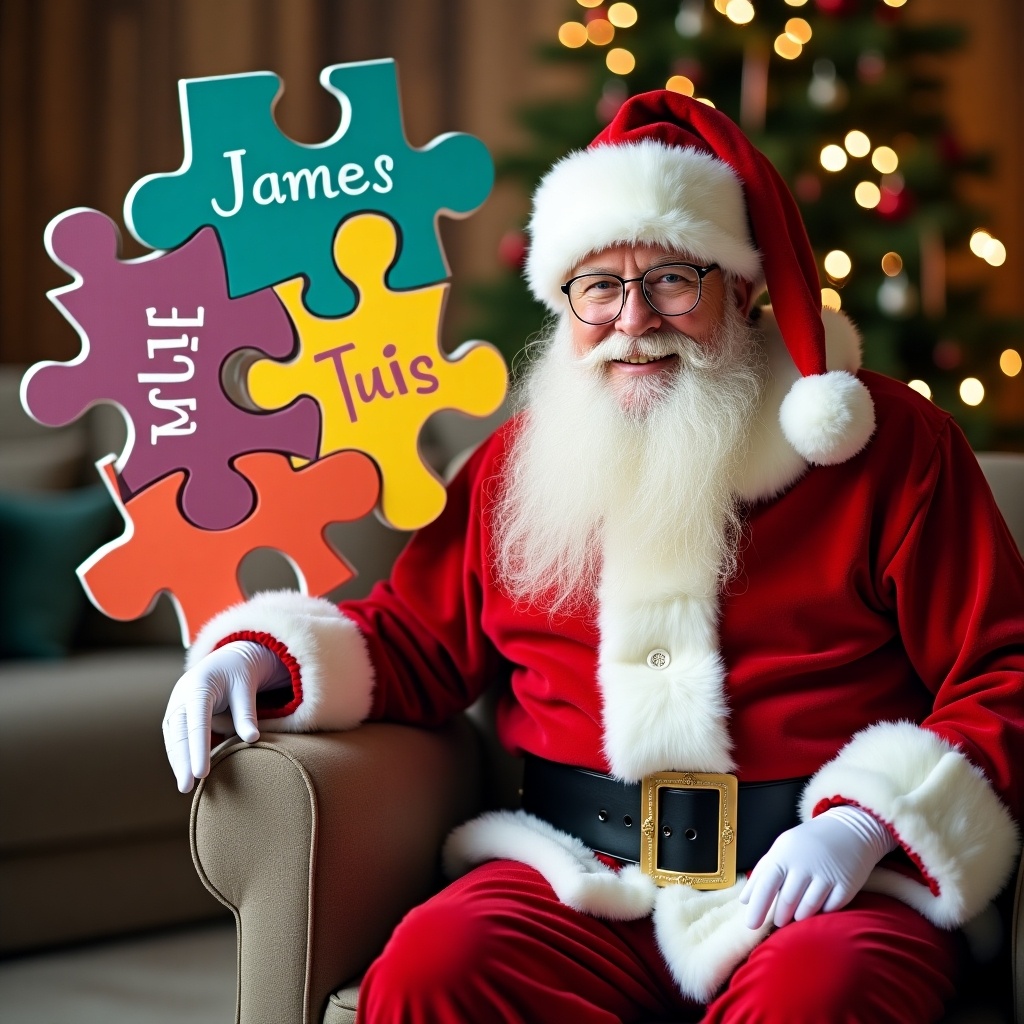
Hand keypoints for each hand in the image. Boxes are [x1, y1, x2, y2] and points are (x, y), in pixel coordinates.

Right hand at [163, 640, 289, 793]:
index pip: (197, 722)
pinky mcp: (177, 715)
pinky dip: (179, 755)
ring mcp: (176, 705)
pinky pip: (175, 737)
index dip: (198, 749)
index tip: (200, 773)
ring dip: (177, 761)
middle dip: (181, 761)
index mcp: (199, 686)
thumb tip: (253, 739)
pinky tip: (185, 773)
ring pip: (173, 737)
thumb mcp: (246, 687)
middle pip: (179, 732)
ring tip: (185, 787)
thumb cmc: (238, 673)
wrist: (226, 659)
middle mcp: (181, 696)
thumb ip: (246, 713)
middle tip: (187, 788)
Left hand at [739, 805, 896, 929]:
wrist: (847, 831)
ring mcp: (827, 874)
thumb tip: (744, 900)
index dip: (758, 906)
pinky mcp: (846, 884)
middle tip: (778, 920)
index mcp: (784, 855)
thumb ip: (762, 873)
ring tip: (796, 915)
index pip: (767, 884)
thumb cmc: (806, 844)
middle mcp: (805, 864)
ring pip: (808, 909)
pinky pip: (830, 909)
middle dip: (780, 916)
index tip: (751, 925)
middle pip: (788, 901)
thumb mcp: (781, 850)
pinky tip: (819, 907)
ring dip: (800, 917)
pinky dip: (822, 912)